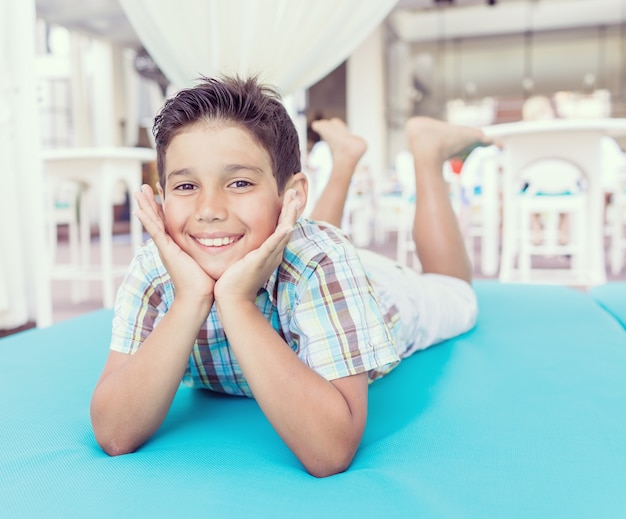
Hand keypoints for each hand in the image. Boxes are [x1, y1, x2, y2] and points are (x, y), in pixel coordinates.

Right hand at [133, 185, 215, 301]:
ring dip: (145, 206)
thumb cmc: (205, 280)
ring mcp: (166, 247)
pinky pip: (155, 232)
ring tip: (138, 191)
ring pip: (153, 222)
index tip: (159, 191)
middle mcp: (168, 244)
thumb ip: (210, 247)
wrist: (199, 296)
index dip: (162, 206)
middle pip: (156, 218)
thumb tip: (222, 240)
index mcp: (176, 244)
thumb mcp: (205, 257)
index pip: (167, 220)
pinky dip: (148, 221)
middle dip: (149, 202)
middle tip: (142, 187)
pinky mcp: (168, 251)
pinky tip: (139, 211)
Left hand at [214, 188, 299, 304]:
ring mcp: (268, 257)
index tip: (288, 196)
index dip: (286, 211)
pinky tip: (287, 227)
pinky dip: (281, 236)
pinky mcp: (260, 261)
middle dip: (291, 208)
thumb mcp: (243, 258)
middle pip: (286, 226)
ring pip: (283, 232)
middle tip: (295, 191)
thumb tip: (238, 235)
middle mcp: (273, 253)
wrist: (233, 299)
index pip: (280, 227)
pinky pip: (272, 246)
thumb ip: (246, 247)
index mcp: (270, 251)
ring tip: (295, 200)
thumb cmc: (234, 280)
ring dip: (290, 216)